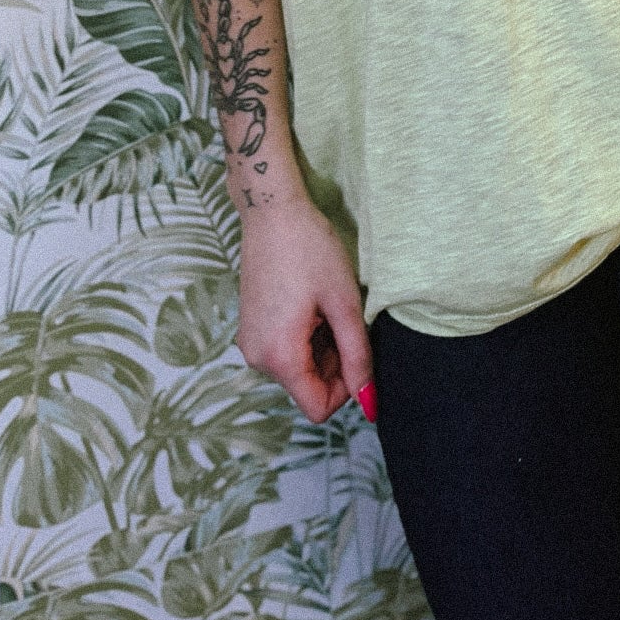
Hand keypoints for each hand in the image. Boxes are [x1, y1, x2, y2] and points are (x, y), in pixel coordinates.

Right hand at [237, 192, 373, 422]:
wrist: (273, 212)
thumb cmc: (310, 250)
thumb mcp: (344, 303)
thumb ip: (358, 355)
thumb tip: (369, 401)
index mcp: (279, 357)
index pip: (318, 408)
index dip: (347, 388)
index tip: (358, 350)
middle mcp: (257, 358)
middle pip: (308, 388)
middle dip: (335, 363)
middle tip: (344, 317)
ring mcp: (251, 343)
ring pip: (298, 369)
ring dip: (322, 347)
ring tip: (327, 305)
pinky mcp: (251, 328)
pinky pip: (285, 350)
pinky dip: (306, 337)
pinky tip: (312, 303)